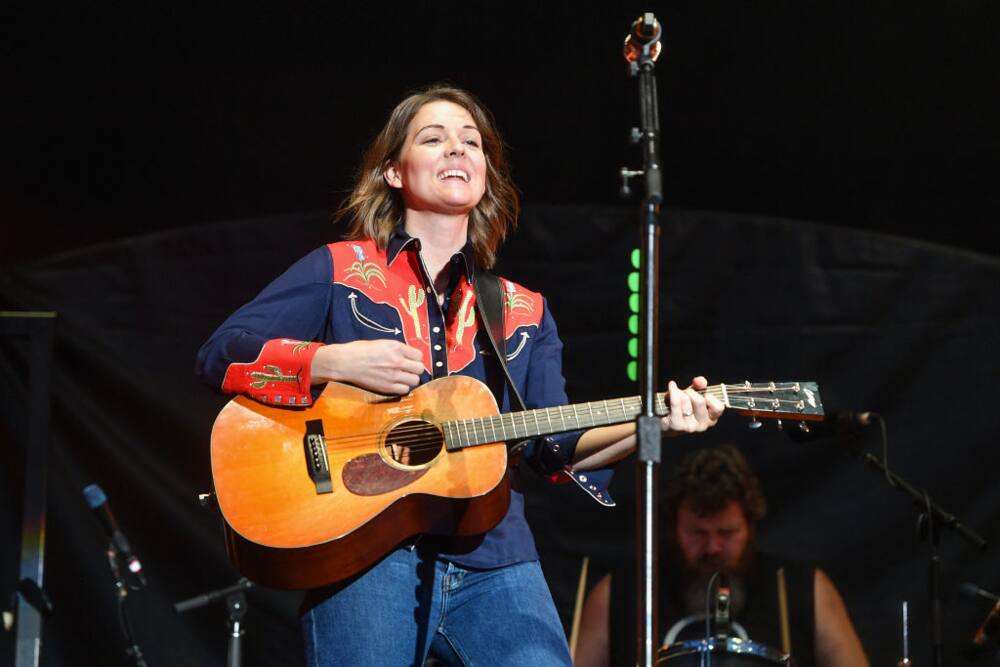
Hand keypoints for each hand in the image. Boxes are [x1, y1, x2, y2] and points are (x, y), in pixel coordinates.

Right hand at [310, 340, 424, 394]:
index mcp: (396, 347)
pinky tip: (396, 384)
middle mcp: (397, 361)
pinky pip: (405, 390)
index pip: (419, 355)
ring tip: (402, 377)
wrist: (345, 362)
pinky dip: (402, 387)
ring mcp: (393, 375)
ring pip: (415, 380)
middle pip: (420, 369)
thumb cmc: (360, 350)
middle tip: (408, 369)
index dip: (415, 358)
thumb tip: (408, 355)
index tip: (410, 360)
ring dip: (410, 379)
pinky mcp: (387, 387)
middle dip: (415, 369)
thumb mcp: (381, 343)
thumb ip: (397, 349)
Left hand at [662, 376, 724, 433]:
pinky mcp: (677, 426)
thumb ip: (700, 385)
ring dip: (679, 392)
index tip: (703, 394)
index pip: (718, 407)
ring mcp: (690, 427)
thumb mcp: (693, 394)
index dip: (710, 396)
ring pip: (686, 400)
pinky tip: (671, 386)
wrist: (663, 420)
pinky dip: (673, 392)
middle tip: (684, 393)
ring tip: (674, 394)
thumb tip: (700, 381)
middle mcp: (702, 425)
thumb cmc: (682, 406)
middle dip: (690, 392)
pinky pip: (676, 403)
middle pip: (700, 401)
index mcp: (711, 418)